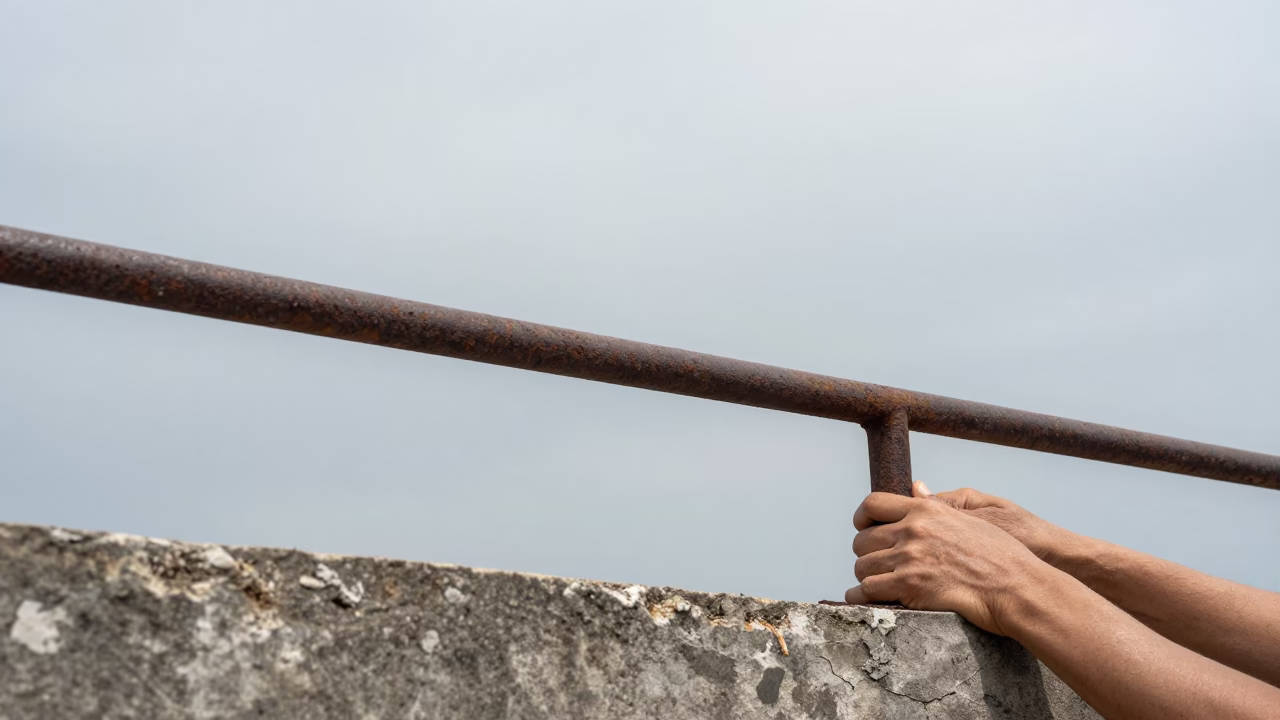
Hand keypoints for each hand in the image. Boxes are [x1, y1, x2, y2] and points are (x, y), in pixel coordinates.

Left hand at [845, 484, 1054, 635]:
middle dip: (867, 554)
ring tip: (880, 585)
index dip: (863, 518)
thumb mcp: (973, 518)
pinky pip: (869, 590)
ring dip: (868, 578)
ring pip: (862, 566)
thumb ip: (938, 505)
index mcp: (925, 510)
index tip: (864, 529)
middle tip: (879, 566)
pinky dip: (865, 598)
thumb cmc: (1003, 556)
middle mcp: (913, 529)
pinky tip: (871, 601)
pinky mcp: (910, 585)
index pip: (873, 504)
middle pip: (862, 539)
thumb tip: (917, 488)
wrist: (1018, 587)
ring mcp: (909, 557)